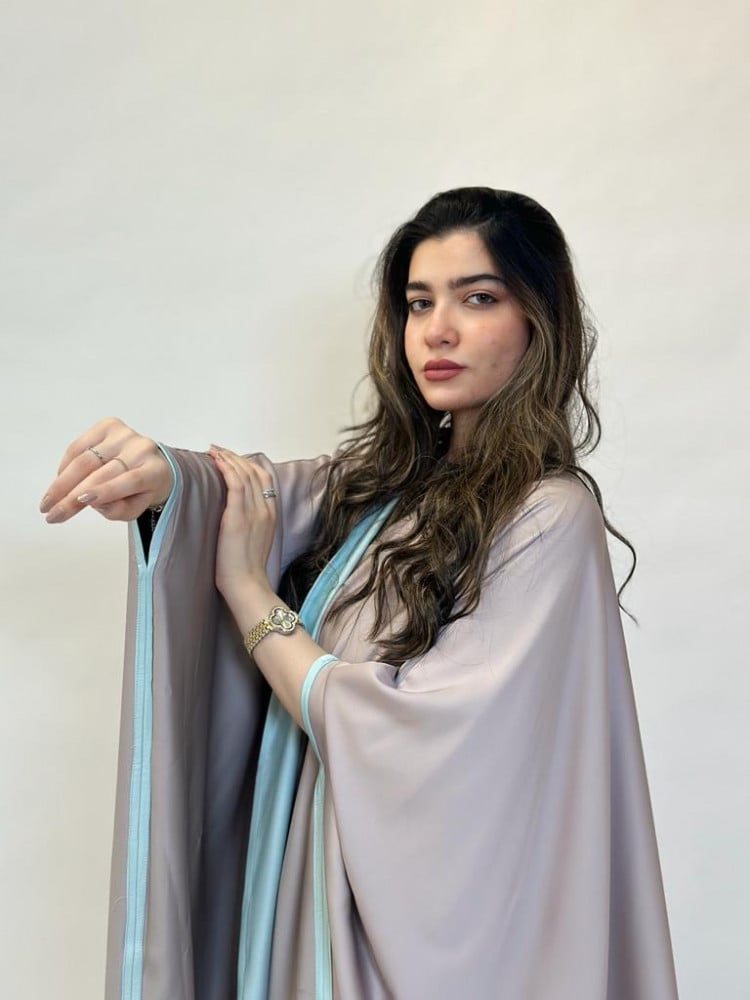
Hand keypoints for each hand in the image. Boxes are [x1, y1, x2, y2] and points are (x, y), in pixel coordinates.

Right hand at [41, 416, 173, 523]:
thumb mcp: (135, 508)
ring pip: (85, 458)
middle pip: (102, 472)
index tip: (81, 501)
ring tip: (48, 501)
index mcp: (155, 471)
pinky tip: (59, 481)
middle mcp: (141, 448)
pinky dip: (65, 465)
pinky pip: (79, 446)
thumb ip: (118, 509)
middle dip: (72, 495)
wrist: (151, 463)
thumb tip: (92, 502)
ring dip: (62, 482)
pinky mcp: (108, 425)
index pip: (130, 480)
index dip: (106, 490)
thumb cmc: (142, 491)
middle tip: (53, 513)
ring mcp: (124, 434)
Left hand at [208, 447, 277, 609]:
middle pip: (254, 472)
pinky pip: (234, 483)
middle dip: (235, 457)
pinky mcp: (239, 516)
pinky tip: (215, 462)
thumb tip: (234, 511)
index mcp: (272, 514)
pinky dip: (225, 468)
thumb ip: (251, 522)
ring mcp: (254, 511)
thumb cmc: (246, 569)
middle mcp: (266, 509)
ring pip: (244, 474)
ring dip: (228, 459)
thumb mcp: (256, 540)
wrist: (247, 583)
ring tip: (214, 451)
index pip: (264, 479)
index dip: (248, 465)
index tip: (233, 459)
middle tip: (219, 450)